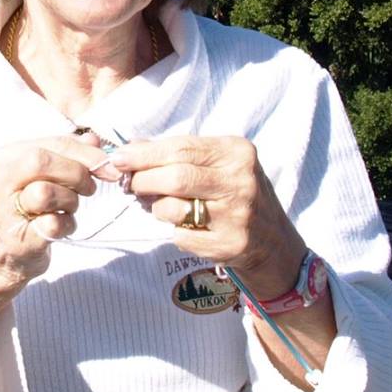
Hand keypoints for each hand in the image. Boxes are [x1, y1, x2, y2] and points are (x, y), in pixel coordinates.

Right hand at [0, 133, 107, 332]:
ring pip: (44, 192)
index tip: (108, 166)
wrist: (6, 251)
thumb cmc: (30, 206)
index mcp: (7, 157)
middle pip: (42, 162)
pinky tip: (63, 225)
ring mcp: (6, 210)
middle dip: (77, 174)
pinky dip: (67, 224)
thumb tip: (94, 140)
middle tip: (88, 189)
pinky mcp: (19, 239)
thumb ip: (69, 152)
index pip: (53, 142)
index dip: (86, 153)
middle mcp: (0, 180)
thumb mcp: (47, 173)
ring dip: (70, 201)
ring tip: (68, 208)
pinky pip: (52, 224)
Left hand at [109, 135, 305, 296]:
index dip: (144, 154)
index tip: (119, 158)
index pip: (181, 148)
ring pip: (174, 208)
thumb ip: (178, 153)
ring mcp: (237, 215)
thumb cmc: (234, 193)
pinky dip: (173, 230)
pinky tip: (183, 226)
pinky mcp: (229, 244)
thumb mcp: (217, 163)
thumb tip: (131, 147)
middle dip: (143, 180)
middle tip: (130, 183)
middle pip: (176, 177)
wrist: (271, 239)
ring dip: (155, 207)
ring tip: (157, 204)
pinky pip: (181, 236)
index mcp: (237, 153)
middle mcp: (240, 182)